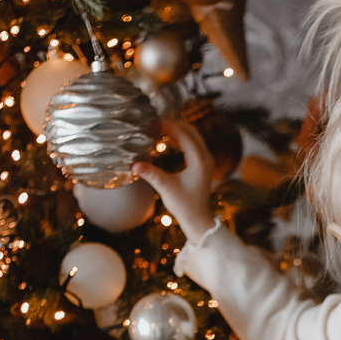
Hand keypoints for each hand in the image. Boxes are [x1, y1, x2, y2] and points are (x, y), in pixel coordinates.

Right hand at [134, 119, 216, 243]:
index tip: (154, 120)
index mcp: (199, 161)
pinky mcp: (203, 164)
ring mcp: (206, 160)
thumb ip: (152, 174)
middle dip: (173, 124)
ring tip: (159, 128)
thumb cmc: (184, 206)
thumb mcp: (166, 189)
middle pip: (191, 131)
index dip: (169, 125)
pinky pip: (193, 144)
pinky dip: (181, 138)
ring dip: (178, 130)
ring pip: (193, 136)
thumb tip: (134, 164)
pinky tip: (168, 139)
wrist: (198, 219)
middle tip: (155, 122)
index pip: (184, 135)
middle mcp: (206, 157)